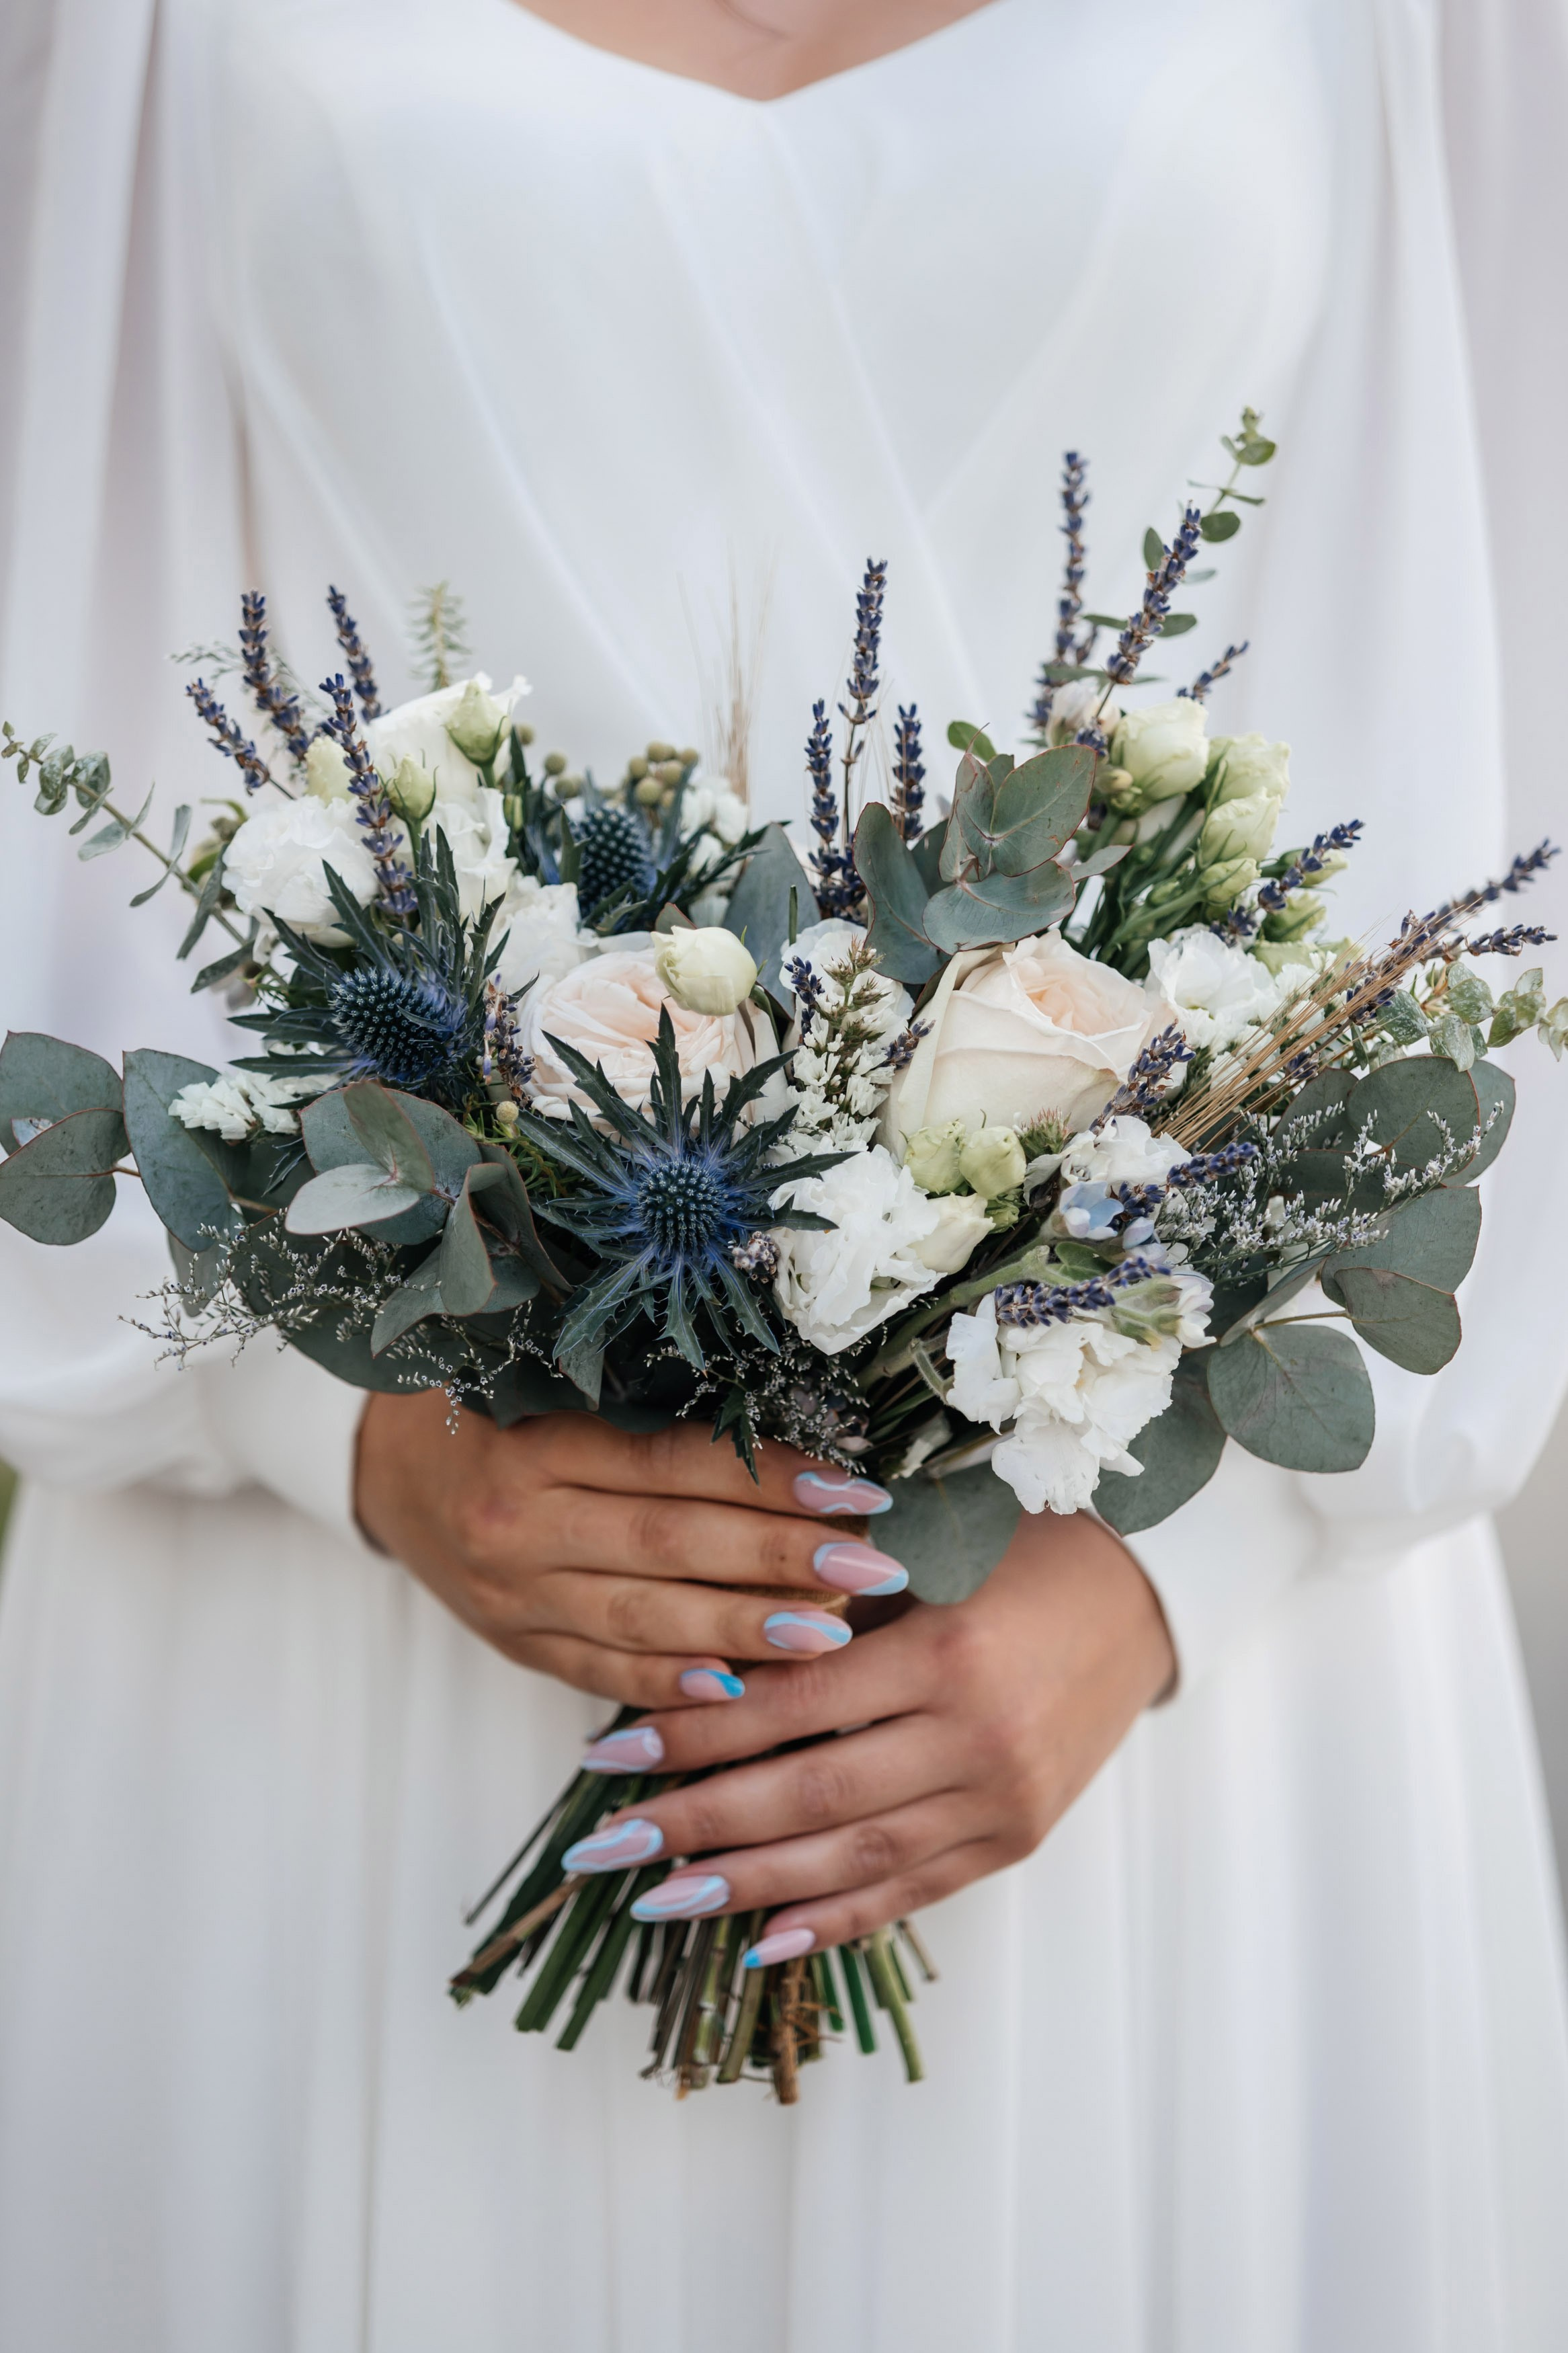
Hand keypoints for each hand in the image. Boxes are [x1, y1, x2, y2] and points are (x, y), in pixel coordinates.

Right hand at [354, 1391, 908, 1707]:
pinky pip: (602, 1672)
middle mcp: (519, 1522)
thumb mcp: (553, 1380)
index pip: (674, 1462)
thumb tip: (791, 1428)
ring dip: (745, 1631)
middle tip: (873, 1567)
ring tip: (833, 1633)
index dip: (770, 1476)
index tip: (857, 1487)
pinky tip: (742, 1690)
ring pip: (643, 1619)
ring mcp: (513, 1595)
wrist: (384, 1466)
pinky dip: (673, 1684)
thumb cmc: (496, 1405)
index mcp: (536, 1441)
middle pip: (670, 1545)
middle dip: (781, 1560)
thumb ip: (650, 1406)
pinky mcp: (515, 1645)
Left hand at [561, 1512, 1174, 1953]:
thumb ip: (833, 1612)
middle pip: (810, 1797)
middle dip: (696, 1825)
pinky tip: (763, 1940)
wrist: (1146, 1590)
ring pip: (852, 1859)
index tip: (609, 1752)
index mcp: (945, 1652)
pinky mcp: (1018, 1837)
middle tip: (604, 1846)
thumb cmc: (1021, 1547)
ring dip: (747, 1887)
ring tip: (658, 1901)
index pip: (792, 1707)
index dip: (695, 1734)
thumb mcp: (927, 1554)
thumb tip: (706, 1662)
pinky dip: (836, 1920)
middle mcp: (974, 1738)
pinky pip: (913, 1891)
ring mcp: (1002, 1800)